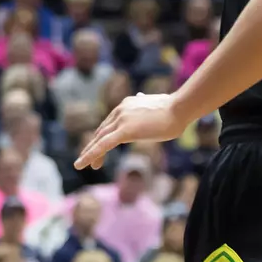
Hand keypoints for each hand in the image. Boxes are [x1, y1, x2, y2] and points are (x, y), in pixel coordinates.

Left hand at [74, 92, 189, 169]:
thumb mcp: (156, 105)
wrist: (180, 108)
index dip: (103, 136)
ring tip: (80, 164)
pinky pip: (104, 145)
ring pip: (100, 139)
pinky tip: (83, 164)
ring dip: (89, 153)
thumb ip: (145, 105)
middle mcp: (120, 110)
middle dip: (93, 146)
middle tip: (85, 159)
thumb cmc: (175, 109)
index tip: (99, 146)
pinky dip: (91, 155)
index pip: (110, 123)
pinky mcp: (125, 130)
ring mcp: (121, 120)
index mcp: (126, 105)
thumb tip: (141, 96)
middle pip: (102, 131)